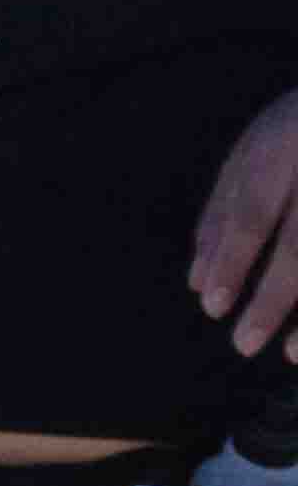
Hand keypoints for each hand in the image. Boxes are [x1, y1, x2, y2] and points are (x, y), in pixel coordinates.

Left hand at [193, 84, 297, 359]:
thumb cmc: (297, 131)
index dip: (232, 262)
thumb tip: (198, 282)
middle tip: (243, 344)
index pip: (253, 212)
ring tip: (293, 354)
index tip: (212, 308)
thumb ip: (224, 211)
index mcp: (285, 142)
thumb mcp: (255, 151)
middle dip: (273, 298)